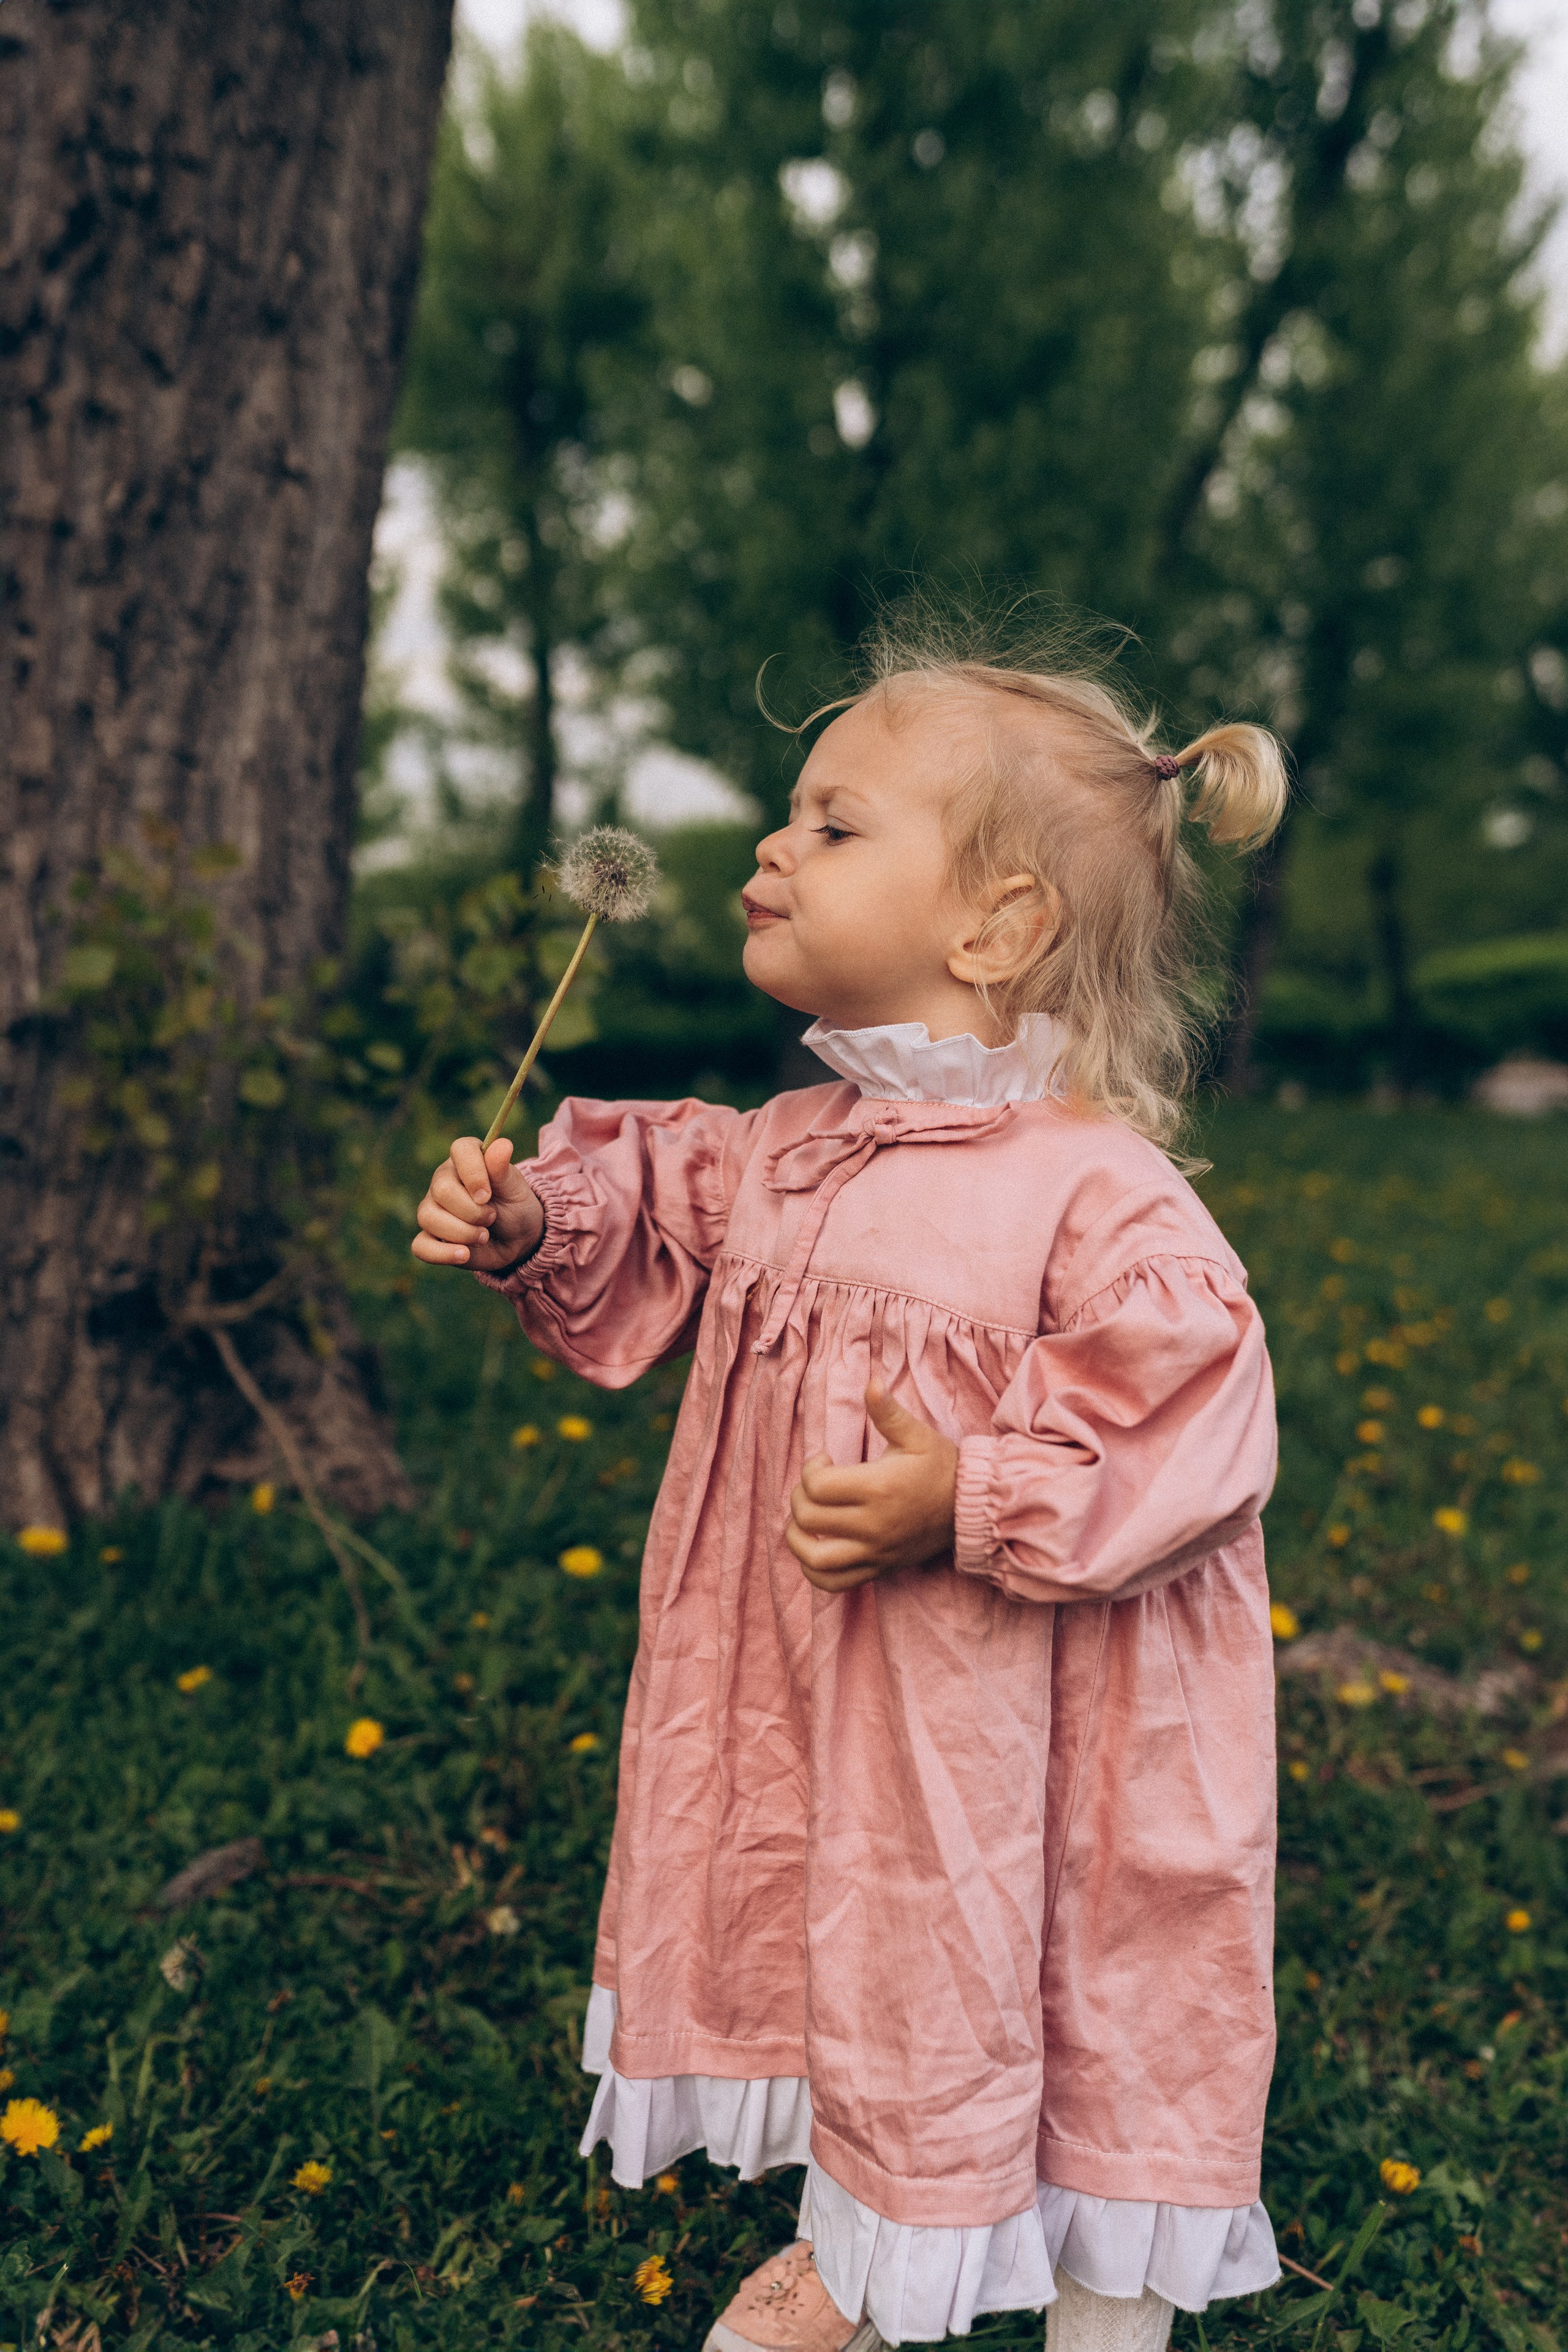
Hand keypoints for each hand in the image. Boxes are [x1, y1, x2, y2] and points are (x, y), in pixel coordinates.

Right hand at [412, 1136, 545, 1271]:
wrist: (517, 1240)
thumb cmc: (515, 1207)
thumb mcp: (515, 1189)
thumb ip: (503, 1169)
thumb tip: (502, 1144)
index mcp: (466, 1159)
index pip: (461, 1150)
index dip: (474, 1173)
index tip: (488, 1196)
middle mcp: (444, 1180)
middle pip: (442, 1190)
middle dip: (472, 1211)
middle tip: (492, 1218)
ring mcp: (433, 1209)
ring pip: (428, 1217)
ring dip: (462, 1233)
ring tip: (483, 1236)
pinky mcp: (430, 1237)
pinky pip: (421, 1246)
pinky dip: (442, 1254)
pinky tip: (464, 1254)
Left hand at [785, 1384, 958, 1591]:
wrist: (969, 1509)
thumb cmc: (941, 1467)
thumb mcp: (917, 1436)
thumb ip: (888, 1412)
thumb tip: (871, 1383)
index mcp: (878, 1488)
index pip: (817, 1486)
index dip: (810, 1469)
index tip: (824, 1460)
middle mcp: (873, 1525)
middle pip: (808, 1518)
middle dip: (800, 1496)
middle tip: (815, 1485)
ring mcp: (875, 1552)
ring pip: (815, 1560)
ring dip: (797, 1539)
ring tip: (804, 1521)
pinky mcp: (878, 1568)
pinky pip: (833, 1583)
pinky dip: (814, 1572)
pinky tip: (814, 1549)